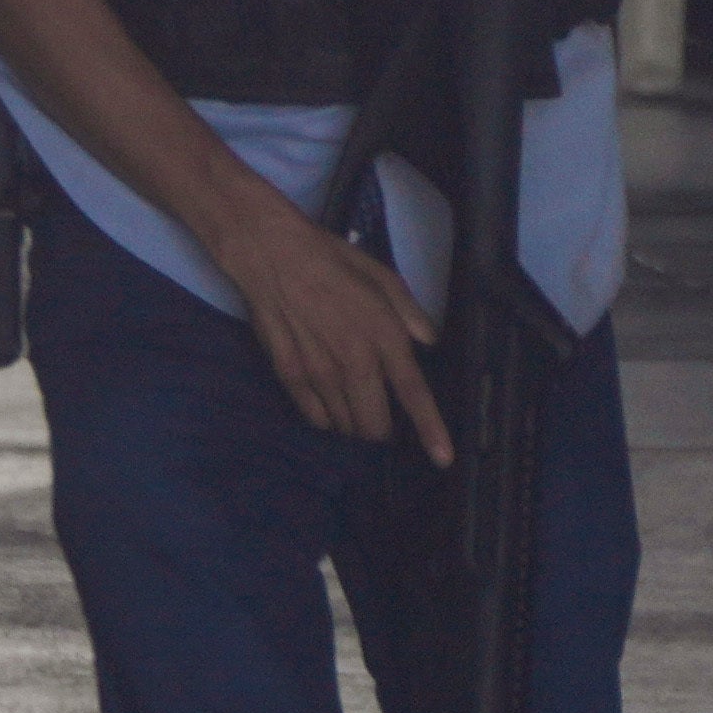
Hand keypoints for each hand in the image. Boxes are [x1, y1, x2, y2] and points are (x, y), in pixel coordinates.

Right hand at [213, 199, 453, 459]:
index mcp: (383, 335)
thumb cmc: (329, 258)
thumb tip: (428, 340)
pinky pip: (314, 417)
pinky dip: (325, 417)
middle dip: (382, 430)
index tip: (443, 459)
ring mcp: (318, 372)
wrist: (269, 253)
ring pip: (344, 425)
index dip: (431, 430)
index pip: (413, 393)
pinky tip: (325, 402)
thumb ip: (409, 312)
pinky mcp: (289, 375)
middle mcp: (354, 361)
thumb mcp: (381, 275)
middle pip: (374, 424)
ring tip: (349, 403)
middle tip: (379, 415)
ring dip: (353, 423)